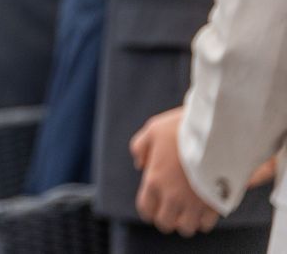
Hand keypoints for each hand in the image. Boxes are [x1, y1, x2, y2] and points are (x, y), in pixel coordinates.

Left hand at [131, 108, 220, 236]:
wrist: (217, 130)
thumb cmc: (182, 128)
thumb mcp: (153, 130)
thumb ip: (140, 148)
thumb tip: (140, 165)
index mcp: (154, 180)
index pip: (146, 210)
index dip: (149, 211)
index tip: (154, 206)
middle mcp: (172, 196)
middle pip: (165, 224)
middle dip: (167, 218)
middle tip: (172, 208)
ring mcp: (195, 203)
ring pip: (187, 229)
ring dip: (186, 222)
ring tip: (189, 210)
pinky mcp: (215, 204)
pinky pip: (206, 225)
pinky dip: (203, 220)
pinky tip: (203, 208)